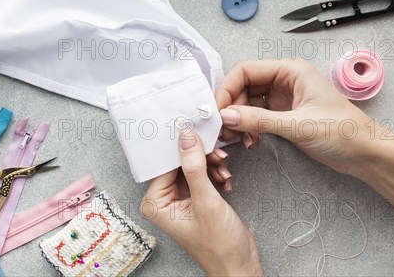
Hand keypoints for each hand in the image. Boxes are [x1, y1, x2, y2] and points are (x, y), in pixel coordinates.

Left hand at [142, 129, 261, 275]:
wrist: (238, 264)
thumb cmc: (218, 245)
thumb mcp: (206, 201)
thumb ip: (194, 167)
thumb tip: (186, 137)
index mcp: (155, 203)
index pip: (164, 163)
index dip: (181, 147)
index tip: (195, 129)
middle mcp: (163, 200)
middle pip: (178, 162)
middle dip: (200, 156)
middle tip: (216, 151)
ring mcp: (179, 198)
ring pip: (192, 166)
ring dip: (210, 164)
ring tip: (223, 170)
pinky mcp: (195, 198)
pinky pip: (202, 174)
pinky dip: (215, 173)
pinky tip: (225, 180)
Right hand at [215, 58, 380, 175]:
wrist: (366, 154)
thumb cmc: (345, 132)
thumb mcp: (298, 125)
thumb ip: (259, 120)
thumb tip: (226, 116)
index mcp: (291, 70)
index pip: (246, 70)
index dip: (227, 89)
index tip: (216, 110)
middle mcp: (285, 80)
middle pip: (243, 86)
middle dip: (231, 107)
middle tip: (224, 129)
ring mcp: (283, 97)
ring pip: (246, 102)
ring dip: (239, 120)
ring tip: (241, 139)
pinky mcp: (283, 114)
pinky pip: (255, 116)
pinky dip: (248, 128)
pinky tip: (252, 141)